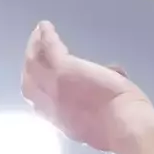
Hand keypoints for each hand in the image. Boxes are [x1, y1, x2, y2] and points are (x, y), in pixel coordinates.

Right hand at [20, 21, 152, 151]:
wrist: (123, 125)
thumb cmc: (124, 127)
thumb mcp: (106, 120)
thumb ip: (103, 102)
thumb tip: (115, 74)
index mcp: (65, 122)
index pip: (43, 106)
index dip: (40, 90)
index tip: (45, 77)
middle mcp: (52, 108)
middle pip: (30, 84)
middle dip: (30, 66)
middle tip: (34, 51)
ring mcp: (55, 87)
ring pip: (33, 64)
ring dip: (34, 48)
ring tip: (38, 35)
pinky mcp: (64, 69)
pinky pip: (49, 48)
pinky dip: (45, 36)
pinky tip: (45, 26)